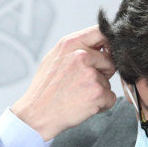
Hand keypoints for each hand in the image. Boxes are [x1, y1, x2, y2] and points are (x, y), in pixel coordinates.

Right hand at [10, 26, 116, 140]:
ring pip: (109, 81)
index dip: (108, 44)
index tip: (106, 53)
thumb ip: (76, 48)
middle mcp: (81, 55)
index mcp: (71, 43)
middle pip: (109, 60)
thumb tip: (100, 43)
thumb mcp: (54, 58)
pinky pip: (111, 97)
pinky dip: (102, 104)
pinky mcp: (97, 92)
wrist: (36, 114)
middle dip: (102, 73)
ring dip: (99, 90)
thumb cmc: (45, 89)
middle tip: (81, 84)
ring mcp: (90, 74)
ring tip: (78, 95)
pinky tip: (84, 105)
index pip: (101, 32)